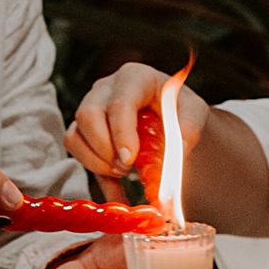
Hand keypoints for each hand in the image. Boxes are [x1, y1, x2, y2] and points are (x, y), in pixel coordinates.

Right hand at [64, 63, 268, 235]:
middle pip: (87, 116)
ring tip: (125, 172)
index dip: (121, 133)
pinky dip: (97, 177)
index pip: (119, 103)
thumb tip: (177, 151)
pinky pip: (77, 154)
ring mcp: (89, 109)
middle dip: (104, 149)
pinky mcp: (82, 132)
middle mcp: (105, 89)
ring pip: (75, 136)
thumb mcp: (193, 113)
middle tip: (127, 168)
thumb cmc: (179, 110)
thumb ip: (188, 129)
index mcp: (134, 78)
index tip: (130, 160)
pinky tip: (118, 190)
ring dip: (97, 163)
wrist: (170, 118)